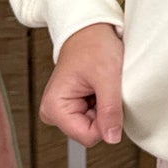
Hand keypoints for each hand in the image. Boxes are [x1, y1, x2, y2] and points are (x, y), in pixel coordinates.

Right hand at [39, 22, 124, 147]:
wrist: (90, 29)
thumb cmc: (93, 45)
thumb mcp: (107, 77)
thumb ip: (110, 110)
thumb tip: (112, 139)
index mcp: (54, 108)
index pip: (88, 136)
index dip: (106, 122)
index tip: (109, 97)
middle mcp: (54, 112)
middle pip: (91, 133)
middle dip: (105, 113)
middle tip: (105, 88)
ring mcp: (64, 110)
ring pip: (96, 126)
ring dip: (105, 107)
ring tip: (102, 85)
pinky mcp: (74, 107)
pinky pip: (96, 117)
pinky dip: (104, 103)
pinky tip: (100, 87)